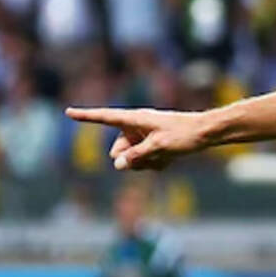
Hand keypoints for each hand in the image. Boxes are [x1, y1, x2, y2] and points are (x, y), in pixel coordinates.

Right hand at [65, 106, 213, 170]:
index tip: (68, 111)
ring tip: (165, 156)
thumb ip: (136, 156)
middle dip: (130, 159)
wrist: (207, 134)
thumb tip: (117, 165)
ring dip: (145, 163)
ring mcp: (145, 137)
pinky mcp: (154, 146)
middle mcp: (137, 126)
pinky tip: (171, 159)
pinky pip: (146, 161)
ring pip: (132, 159)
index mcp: (135, 119)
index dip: (86, 116)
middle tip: (150, 157)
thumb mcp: (159, 147)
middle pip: (118, 150)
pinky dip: (156, 164)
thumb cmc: (184, 135)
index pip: (105, 117)